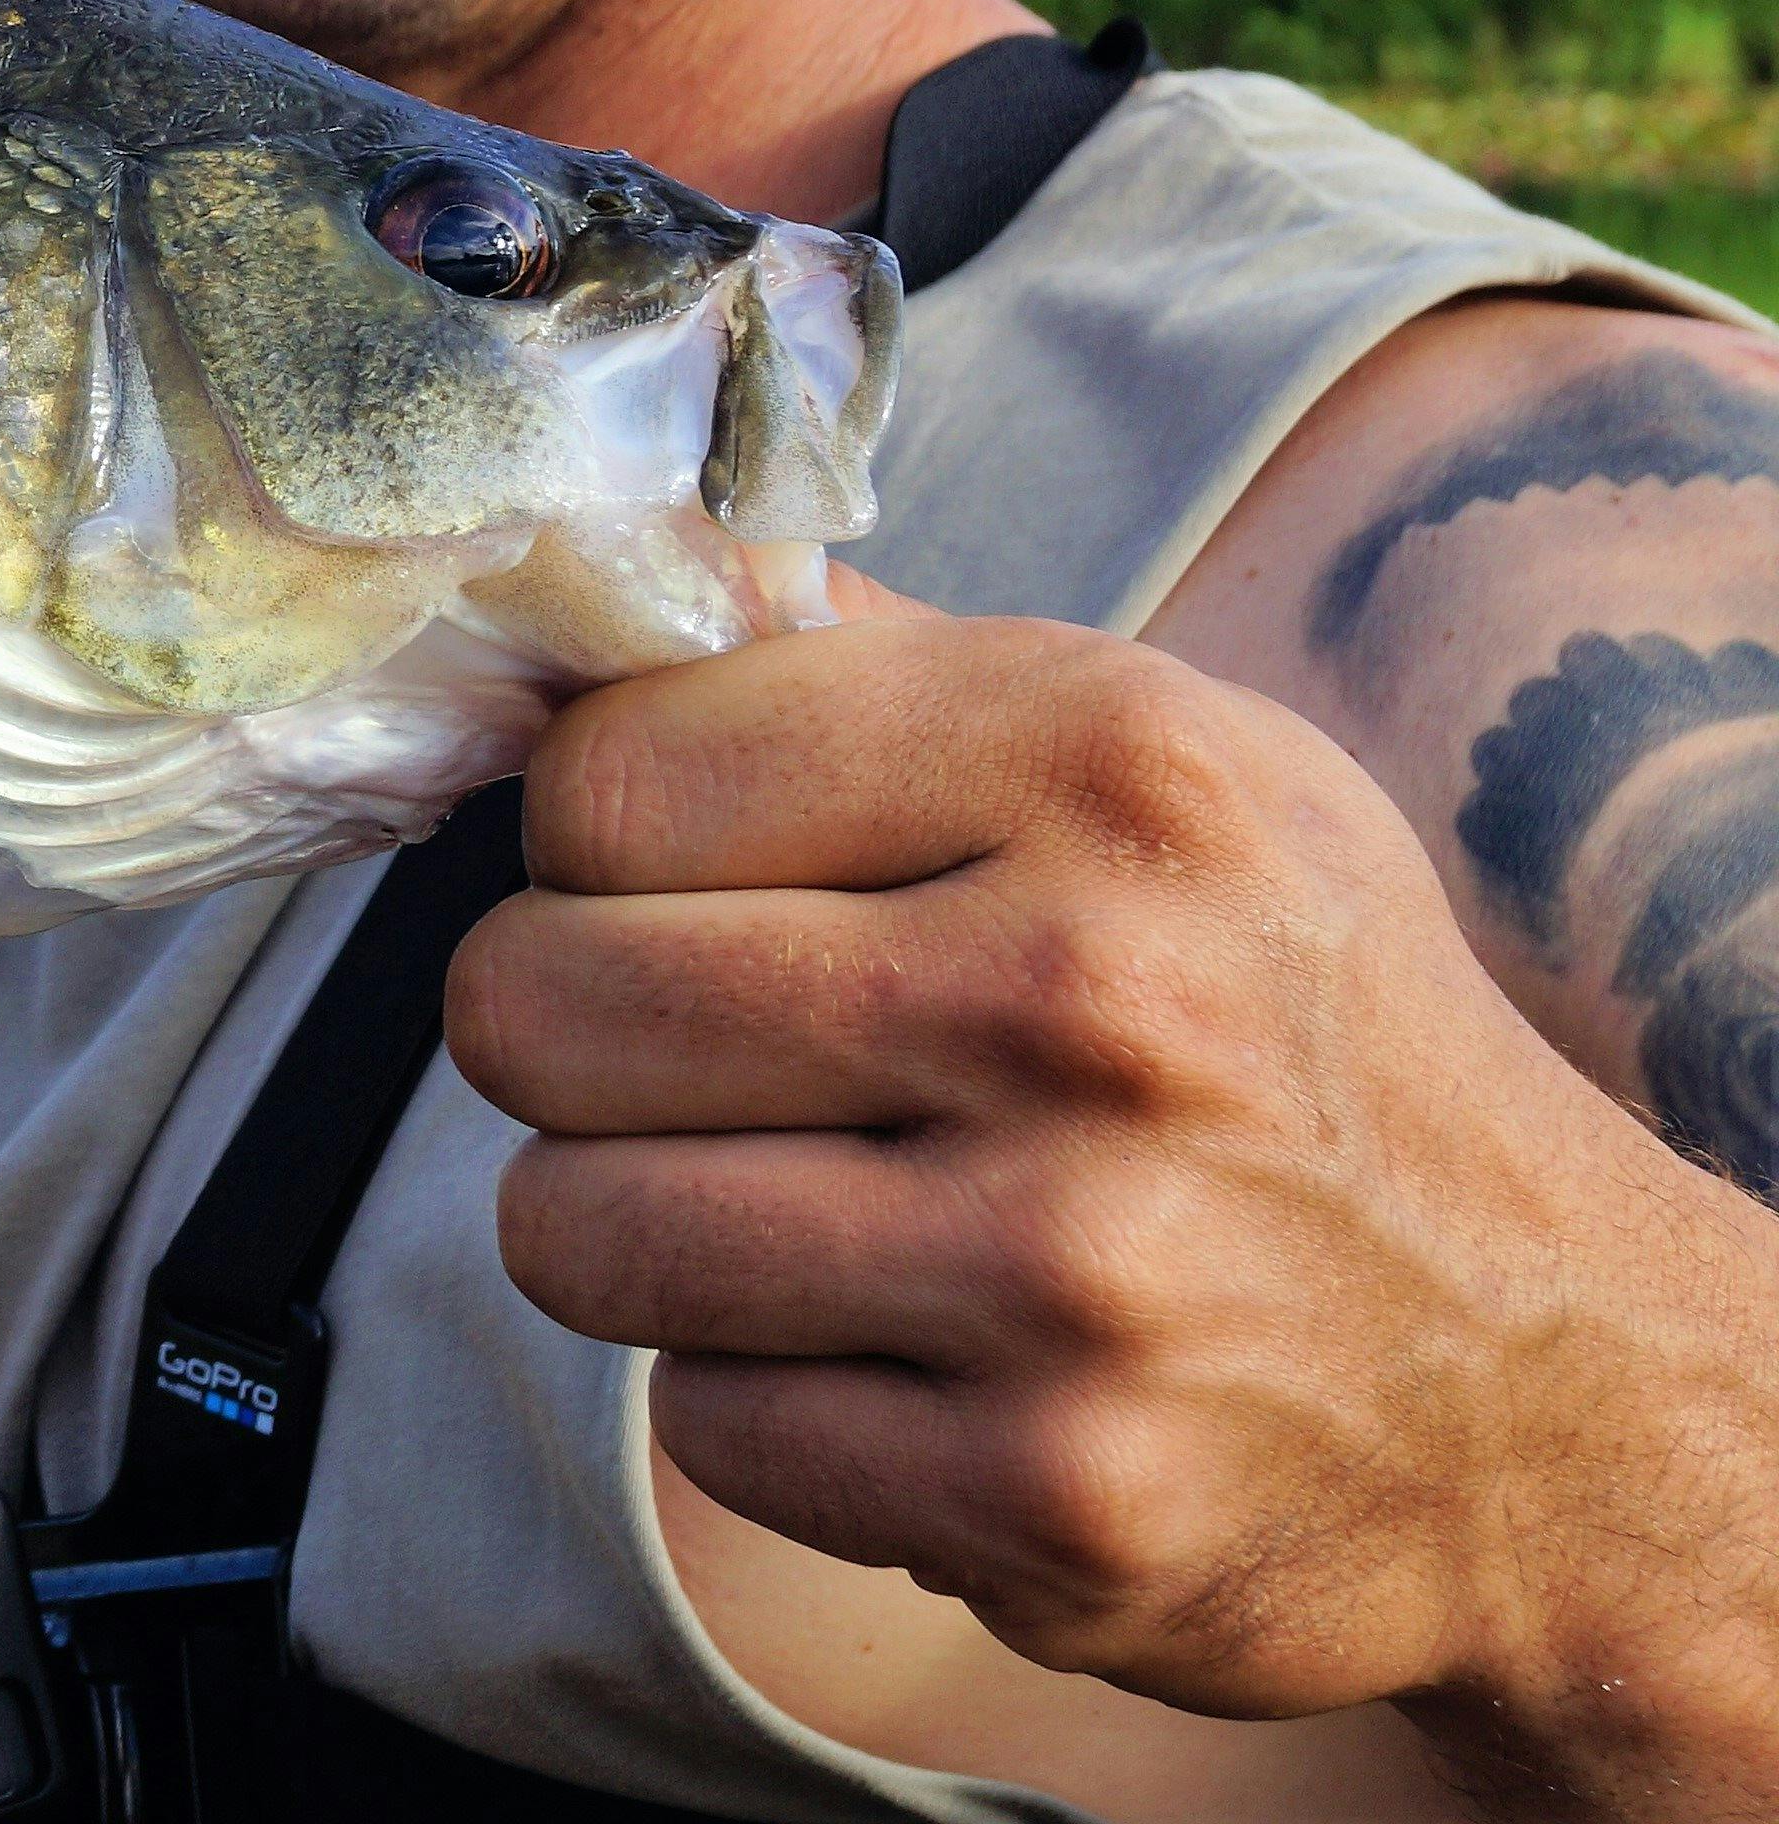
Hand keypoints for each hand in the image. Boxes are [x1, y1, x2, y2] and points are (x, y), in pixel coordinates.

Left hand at [446, 587, 1778, 1768]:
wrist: (1546, 1380)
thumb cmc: (1281, 1027)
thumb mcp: (1155, 763)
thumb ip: (866, 667)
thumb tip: (601, 584)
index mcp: (1106, 767)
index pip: (600, 775)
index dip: (588, 843)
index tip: (667, 885)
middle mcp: (1094, 999)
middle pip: (530, 1003)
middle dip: (567, 1038)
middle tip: (695, 1061)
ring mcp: (1074, 1265)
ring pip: (568, 1225)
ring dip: (636, 1229)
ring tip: (784, 1205)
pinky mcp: (1050, 1491)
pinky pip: (699, 1422)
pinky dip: (762, 1400)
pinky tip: (900, 1354)